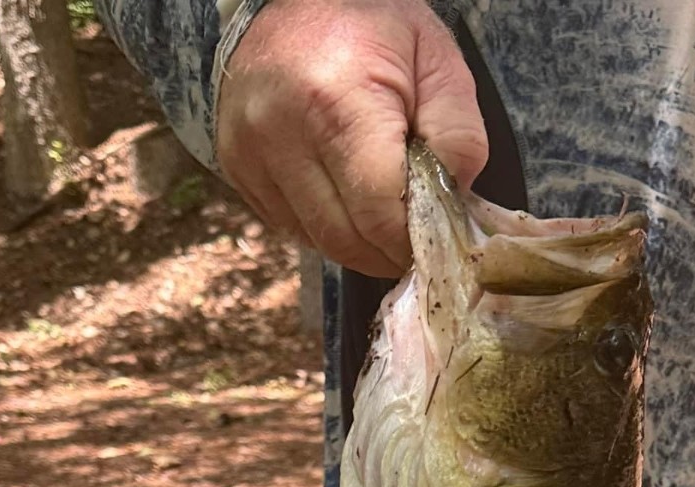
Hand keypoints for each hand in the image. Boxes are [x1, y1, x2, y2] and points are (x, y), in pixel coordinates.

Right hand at [215, 0, 486, 275]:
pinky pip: (288, 226)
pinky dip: (323, 227)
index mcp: (337, 103)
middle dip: (386, 252)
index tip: (432, 239)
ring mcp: (249, 150)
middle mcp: (281, 131)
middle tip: (411, 240)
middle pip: (345, 239)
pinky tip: (343, 197)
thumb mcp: (437, 63)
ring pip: (316, 241)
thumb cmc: (374, 26)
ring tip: (380, 213)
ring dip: (356, 243)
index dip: (411, 242)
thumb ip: (459, 136)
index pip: (379, 216)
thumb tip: (455, 205)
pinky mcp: (235, 163)